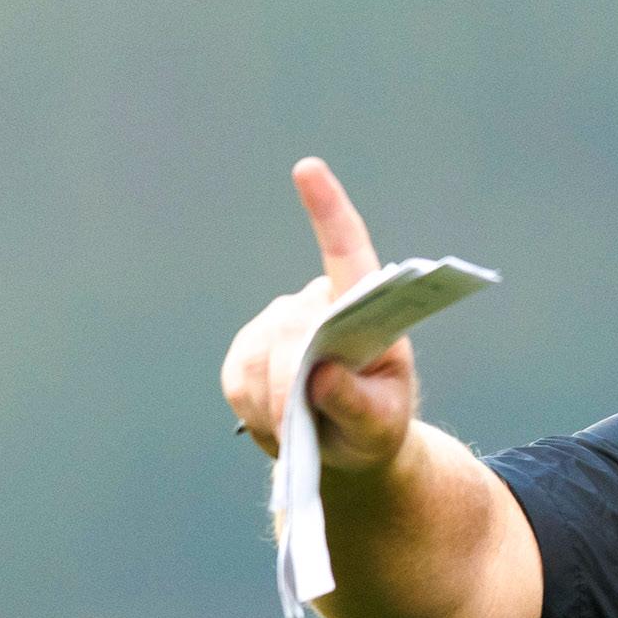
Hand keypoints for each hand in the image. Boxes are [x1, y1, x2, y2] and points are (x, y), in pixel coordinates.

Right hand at [219, 159, 419, 474]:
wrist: (345, 448)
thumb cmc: (375, 426)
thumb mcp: (380, 425)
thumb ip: (357, 404)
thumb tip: (321, 375)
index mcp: (365, 311)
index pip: (347, 252)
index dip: (328, 210)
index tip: (308, 169)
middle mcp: (318, 304)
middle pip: (291, 333)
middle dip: (292, 387)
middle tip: (308, 426)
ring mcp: (278, 322)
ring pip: (259, 359)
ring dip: (273, 405)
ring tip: (302, 427)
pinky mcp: (247, 348)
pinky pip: (237, 378)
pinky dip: (254, 409)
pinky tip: (278, 422)